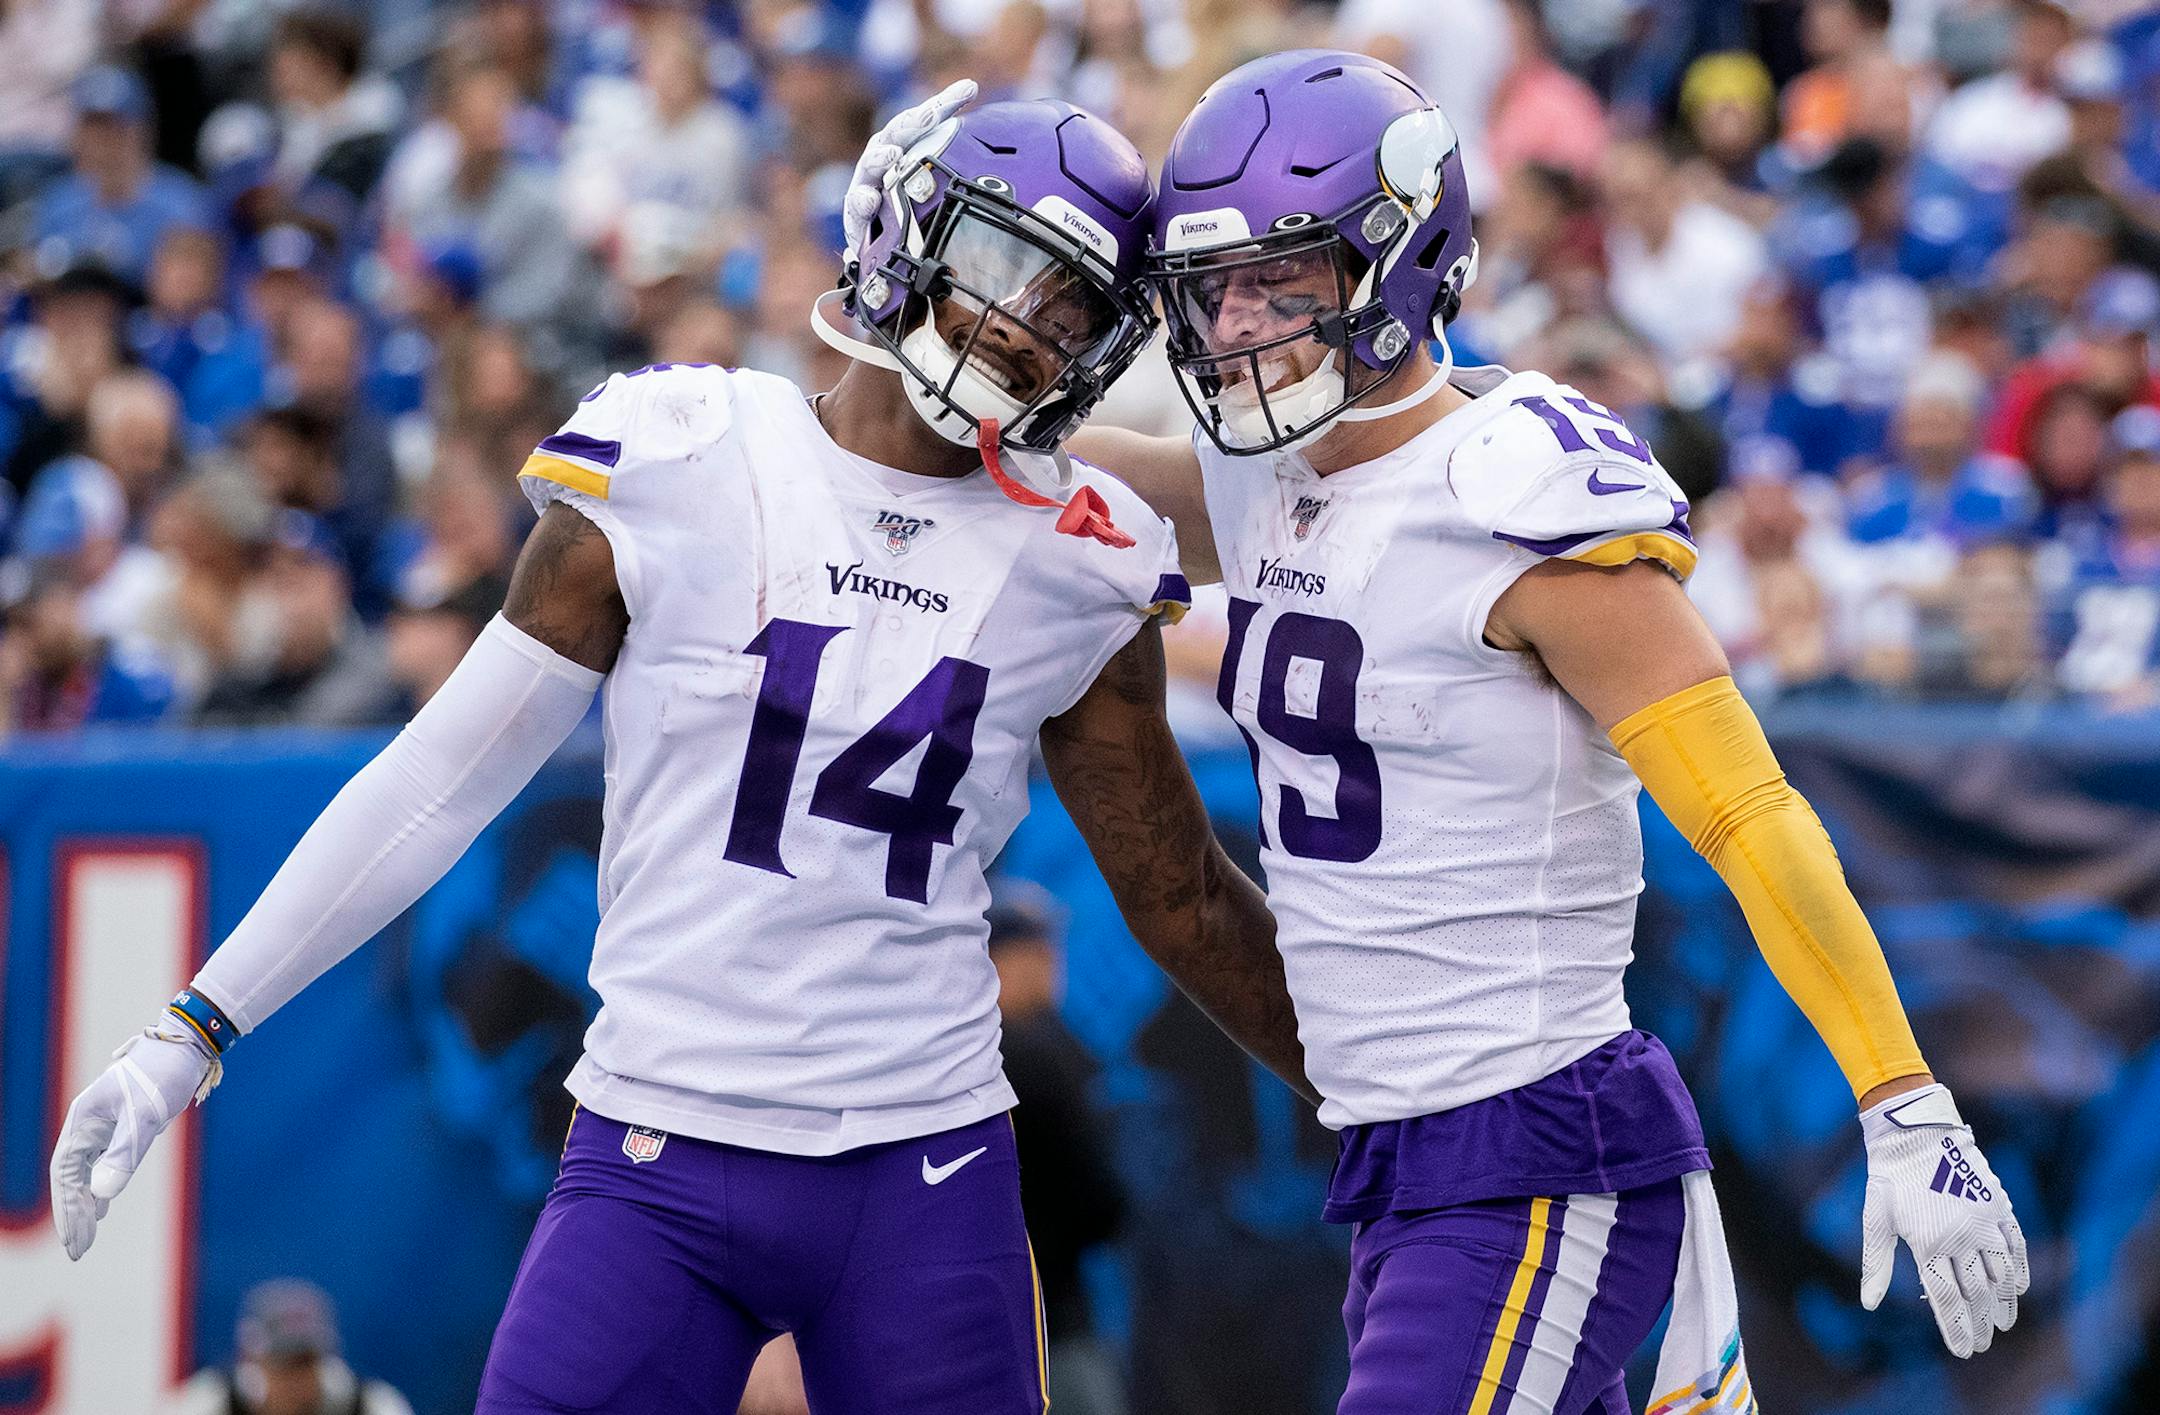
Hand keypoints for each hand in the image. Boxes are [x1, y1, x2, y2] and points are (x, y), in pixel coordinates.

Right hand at [50, 1025, 214, 1259]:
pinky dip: (101, 1186)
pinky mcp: (123, 1125)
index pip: (66, 1174)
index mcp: (84, 1120)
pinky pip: (103, 1163)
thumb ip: (124, 1154)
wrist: (187, 1045)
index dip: (67, 1208)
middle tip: (79, 1251)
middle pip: (72, 1178)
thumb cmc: (164, 1073)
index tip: (74, 1240)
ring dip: (86, 1204)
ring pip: (87, 1172)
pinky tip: (103, 1207)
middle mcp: (88, 1124)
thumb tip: (101, 1195)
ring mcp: (104, 1124)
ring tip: (87, 1237)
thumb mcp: (146, 1115)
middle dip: (74, 1214)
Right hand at [841, 79, 977, 260]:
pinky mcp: (857, 211)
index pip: (928, 118)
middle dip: (913, 123)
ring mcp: (868, 181)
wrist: (877, 238)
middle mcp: (885, 155)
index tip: (969, 89)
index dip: (948, 102)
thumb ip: (958, 159)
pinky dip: (863, 201)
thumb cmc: (906, 200)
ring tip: (892, 155)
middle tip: (929, 115)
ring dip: (881, 158)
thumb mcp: (934, 179)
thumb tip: (981, 108)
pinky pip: (858, 205)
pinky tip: (871, 200)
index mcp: (906, 142)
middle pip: (899, 133)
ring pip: (872, 164)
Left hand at [1859, 1083, 2027, 1356]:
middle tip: (1982, 1346)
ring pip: (2000, 1275)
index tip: (1963, 1351)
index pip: (1946, 1300)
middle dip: (1979, 1324)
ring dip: (2003, 1304)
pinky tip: (2018, 1288)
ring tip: (2002, 1325)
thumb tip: (1868, 1304)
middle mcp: (1960, 1238)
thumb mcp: (1875, 1220)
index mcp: (1928, 1245)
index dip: (1956, 1329)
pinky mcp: (1998, 1206)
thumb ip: (1876, 1264)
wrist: (1914, 1132)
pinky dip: (2020, 1269)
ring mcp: (1983, 1222)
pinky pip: (2016, 1245)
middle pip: (1975, 1294)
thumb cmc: (1889, 1177)